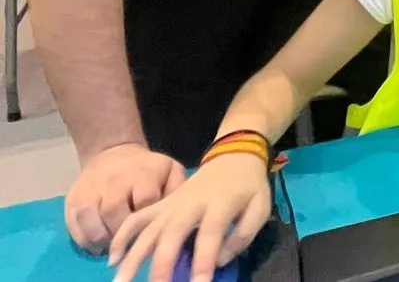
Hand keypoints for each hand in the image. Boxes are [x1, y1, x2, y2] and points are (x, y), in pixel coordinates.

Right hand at [64, 143, 185, 253]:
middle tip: (131, 244)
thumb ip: (177, 191)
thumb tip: (178, 216)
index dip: (148, 220)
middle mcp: (114, 181)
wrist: (113, 153)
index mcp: (143, 174)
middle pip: (114, 212)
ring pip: (91, 220)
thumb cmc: (148, 170)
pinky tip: (98, 244)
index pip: (144, 201)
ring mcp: (90, 190)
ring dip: (102, 239)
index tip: (151, 231)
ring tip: (113, 247)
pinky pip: (74, 225)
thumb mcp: (170, 171)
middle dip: (123, 233)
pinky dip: (85, 240)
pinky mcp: (73, 200)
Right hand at [108, 153, 271, 281]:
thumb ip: (243, 235)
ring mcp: (172, 203)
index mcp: (220, 203)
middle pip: (171, 234)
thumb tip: (219, 261)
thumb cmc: (248, 186)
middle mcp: (190, 204)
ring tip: (121, 281)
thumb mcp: (260, 207)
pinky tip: (113, 258)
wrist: (233, 156)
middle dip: (162, 265)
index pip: (210, 234)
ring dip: (133, 256)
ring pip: (147, 229)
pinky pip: (137, 219)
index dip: (204, 261)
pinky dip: (123, 236)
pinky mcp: (161, 204)